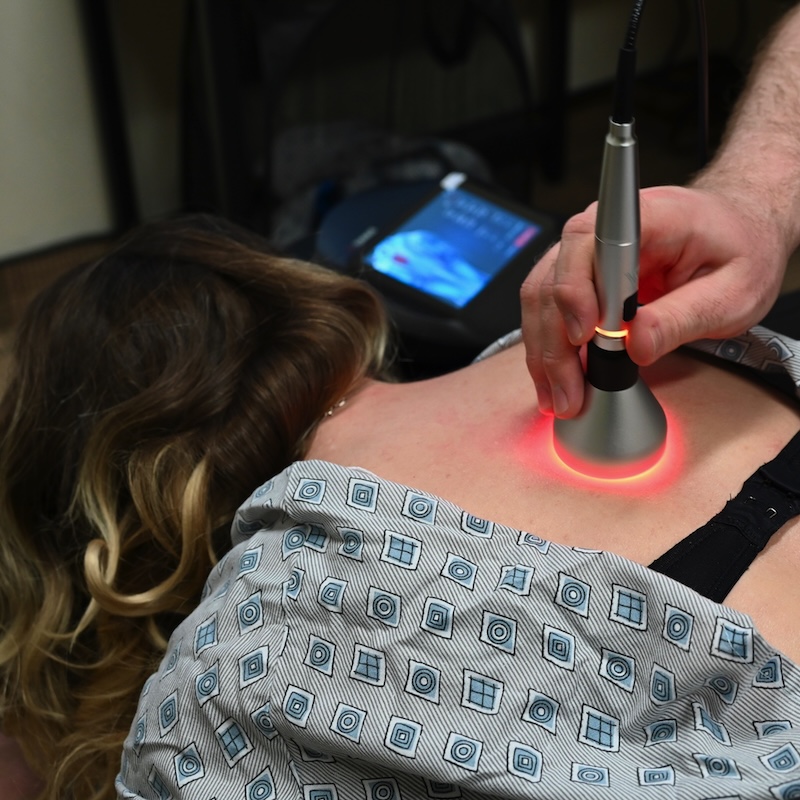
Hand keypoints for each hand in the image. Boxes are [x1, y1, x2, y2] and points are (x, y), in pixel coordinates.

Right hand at [521, 185, 788, 416]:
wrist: (740, 231)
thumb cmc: (739, 249)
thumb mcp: (733, 291)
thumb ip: (683, 317)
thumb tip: (638, 344)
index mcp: (645, 217)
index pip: (587, 246)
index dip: (576, 291)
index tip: (584, 336)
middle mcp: (602, 229)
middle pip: (554, 281)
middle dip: (556, 345)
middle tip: (569, 393)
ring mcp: (586, 251)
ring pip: (541, 298)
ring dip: (544, 352)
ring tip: (557, 396)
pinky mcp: (580, 274)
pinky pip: (548, 307)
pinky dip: (547, 345)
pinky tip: (554, 377)